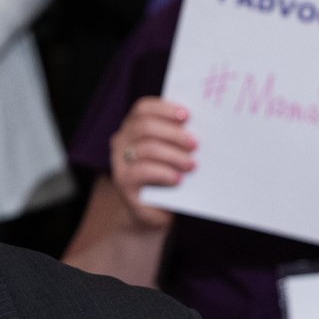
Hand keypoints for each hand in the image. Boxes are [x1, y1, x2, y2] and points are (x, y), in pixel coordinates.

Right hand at [109, 97, 196, 229]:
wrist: (155, 209)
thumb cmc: (168, 174)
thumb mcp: (173, 151)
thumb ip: (178, 136)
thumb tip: (199, 125)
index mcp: (133, 127)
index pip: (143, 109)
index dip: (165, 109)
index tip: (187, 116)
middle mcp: (121, 141)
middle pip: (145, 127)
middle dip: (173, 134)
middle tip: (195, 144)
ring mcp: (119, 161)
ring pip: (147, 148)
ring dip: (173, 155)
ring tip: (191, 165)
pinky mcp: (123, 181)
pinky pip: (142, 171)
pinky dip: (164, 173)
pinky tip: (178, 179)